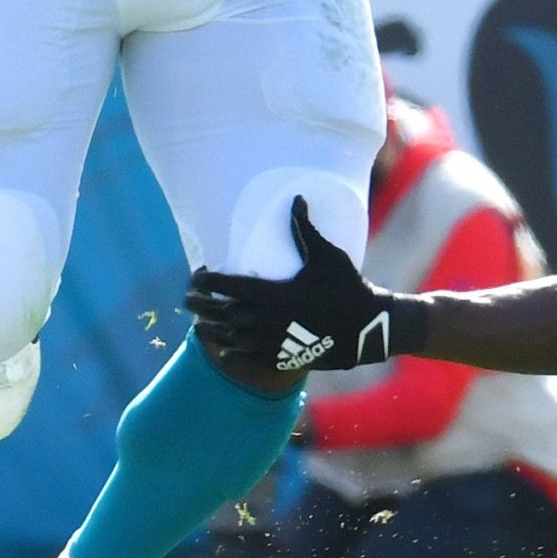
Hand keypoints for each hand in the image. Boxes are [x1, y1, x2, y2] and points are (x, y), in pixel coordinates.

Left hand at [185, 196, 417, 372]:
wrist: (369, 326)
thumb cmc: (347, 286)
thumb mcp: (327, 255)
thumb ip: (305, 229)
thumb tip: (296, 198)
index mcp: (273, 293)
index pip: (229, 286)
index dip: (208, 281)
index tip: (197, 277)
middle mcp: (267, 319)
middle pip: (222, 313)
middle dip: (200, 305)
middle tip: (187, 300)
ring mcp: (274, 341)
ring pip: (230, 338)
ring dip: (210, 331)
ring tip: (198, 325)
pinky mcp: (283, 358)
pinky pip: (249, 359)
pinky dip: (232, 354)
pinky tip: (224, 350)